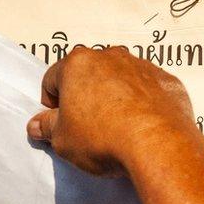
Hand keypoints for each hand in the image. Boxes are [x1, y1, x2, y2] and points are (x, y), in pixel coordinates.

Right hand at [27, 47, 200, 176]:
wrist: (157, 145)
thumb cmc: (104, 138)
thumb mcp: (63, 140)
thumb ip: (47, 128)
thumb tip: (37, 126)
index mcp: (77, 64)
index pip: (52, 80)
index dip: (51, 104)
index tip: (57, 122)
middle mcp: (110, 57)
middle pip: (88, 76)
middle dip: (84, 98)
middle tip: (86, 127)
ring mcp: (141, 67)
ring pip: (120, 80)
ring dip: (115, 98)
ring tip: (117, 129)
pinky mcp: (166, 82)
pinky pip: (149, 91)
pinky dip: (144, 105)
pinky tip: (142, 128)